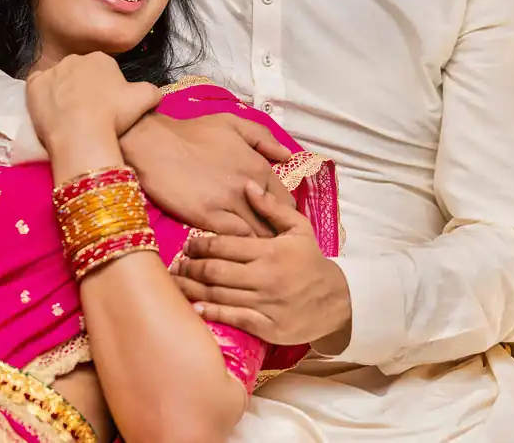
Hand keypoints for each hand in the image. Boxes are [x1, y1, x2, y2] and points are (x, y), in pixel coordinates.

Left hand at [26, 52, 161, 146]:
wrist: (82, 133)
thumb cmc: (115, 116)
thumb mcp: (146, 100)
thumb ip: (152, 91)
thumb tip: (154, 93)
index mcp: (101, 59)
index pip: (104, 70)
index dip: (106, 89)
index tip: (108, 106)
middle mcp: (75, 59)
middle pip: (80, 73)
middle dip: (84, 88)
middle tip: (89, 113)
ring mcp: (52, 71)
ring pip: (59, 80)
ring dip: (63, 92)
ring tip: (69, 116)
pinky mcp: (33, 86)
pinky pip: (37, 86)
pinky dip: (42, 95)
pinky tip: (50, 110)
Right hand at [120, 113, 295, 237]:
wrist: (154, 143)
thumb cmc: (192, 132)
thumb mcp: (231, 123)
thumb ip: (262, 138)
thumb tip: (287, 156)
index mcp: (259, 167)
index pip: (286, 204)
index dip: (280, 216)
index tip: (271, 223)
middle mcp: (250, 187)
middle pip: (276, 224)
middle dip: (272, 234)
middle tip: (262, 241)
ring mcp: (229, 204)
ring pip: (257, 235)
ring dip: (255, 243)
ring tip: (247, 250)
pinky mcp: (208, 217)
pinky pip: (233, 239)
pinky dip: (234, 245)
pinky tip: (227, 247)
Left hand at [172, 181, 350, 345]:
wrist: (337, 301)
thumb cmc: (311, 261)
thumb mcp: (298, 228)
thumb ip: (271, 208)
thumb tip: (248, 186)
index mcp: (270, 251)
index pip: (225, 246)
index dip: (200, 244)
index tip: (188, 244)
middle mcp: (265, 278)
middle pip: (215, 272)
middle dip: (191, 267)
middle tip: (176, 264)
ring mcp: (266, 304)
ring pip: (219, 296)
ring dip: (193, 290)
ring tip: (176, 284)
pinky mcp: (267, 328)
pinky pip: (233, 319)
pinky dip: (211, 314)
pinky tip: (194, 309)